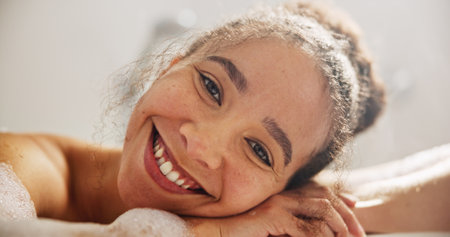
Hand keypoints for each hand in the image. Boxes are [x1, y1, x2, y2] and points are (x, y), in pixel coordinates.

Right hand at [188, 181, 364, 236]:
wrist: (216, 232)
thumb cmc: (242, 232)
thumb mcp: (272, 227)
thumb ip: (291, 225)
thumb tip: (311, 229)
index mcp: (283, 194)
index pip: (319, 190)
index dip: (340, 199)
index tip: (355, 208)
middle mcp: (283, 195)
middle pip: (325, 198)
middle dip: (346, 216)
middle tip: (359, 234)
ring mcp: (278, 204)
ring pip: (321, 210)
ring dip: (338, 228)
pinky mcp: (273, 216)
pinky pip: (306, 229)